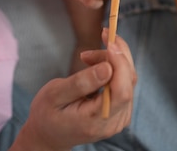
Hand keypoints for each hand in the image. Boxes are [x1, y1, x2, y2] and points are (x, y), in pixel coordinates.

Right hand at [9, 31, 136, 150]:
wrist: (49, 134)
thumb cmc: (47, 113)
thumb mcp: (55, 95)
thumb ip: (81, 82)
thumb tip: (108, 68)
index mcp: (96, 121)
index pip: (121, 92)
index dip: (120, 64)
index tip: (109, 42)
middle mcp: (114, 122)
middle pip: (128, 81)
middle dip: (114, 55)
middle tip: (95, 42)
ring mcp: (120, 117)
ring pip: (128, 78)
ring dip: (113, 59)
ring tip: (87, 57)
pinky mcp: (121, 110)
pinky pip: (125, 82)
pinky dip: (115, 66)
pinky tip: (97, 63)